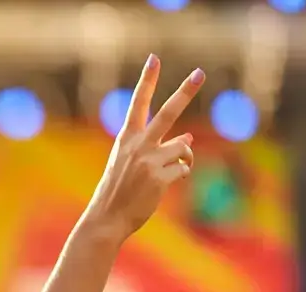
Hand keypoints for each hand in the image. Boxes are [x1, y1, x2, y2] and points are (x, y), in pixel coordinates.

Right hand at [83, 57, 205, 239]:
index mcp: (126, 138)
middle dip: (185, 91)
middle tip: (199, 73)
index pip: (137, 103)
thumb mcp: (130, 163)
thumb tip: (189, 136)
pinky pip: (184, 168)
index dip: (147, 80)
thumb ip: (157, 147)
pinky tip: (163, 184)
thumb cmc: (118, 190)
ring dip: (182, 157)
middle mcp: (138, 145)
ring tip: (164, 172)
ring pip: (183, 147)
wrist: (106, 219)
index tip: (155, 59)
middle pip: (168, 113)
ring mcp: (149, 161)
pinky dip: (179, 174)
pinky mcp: (161, 178)